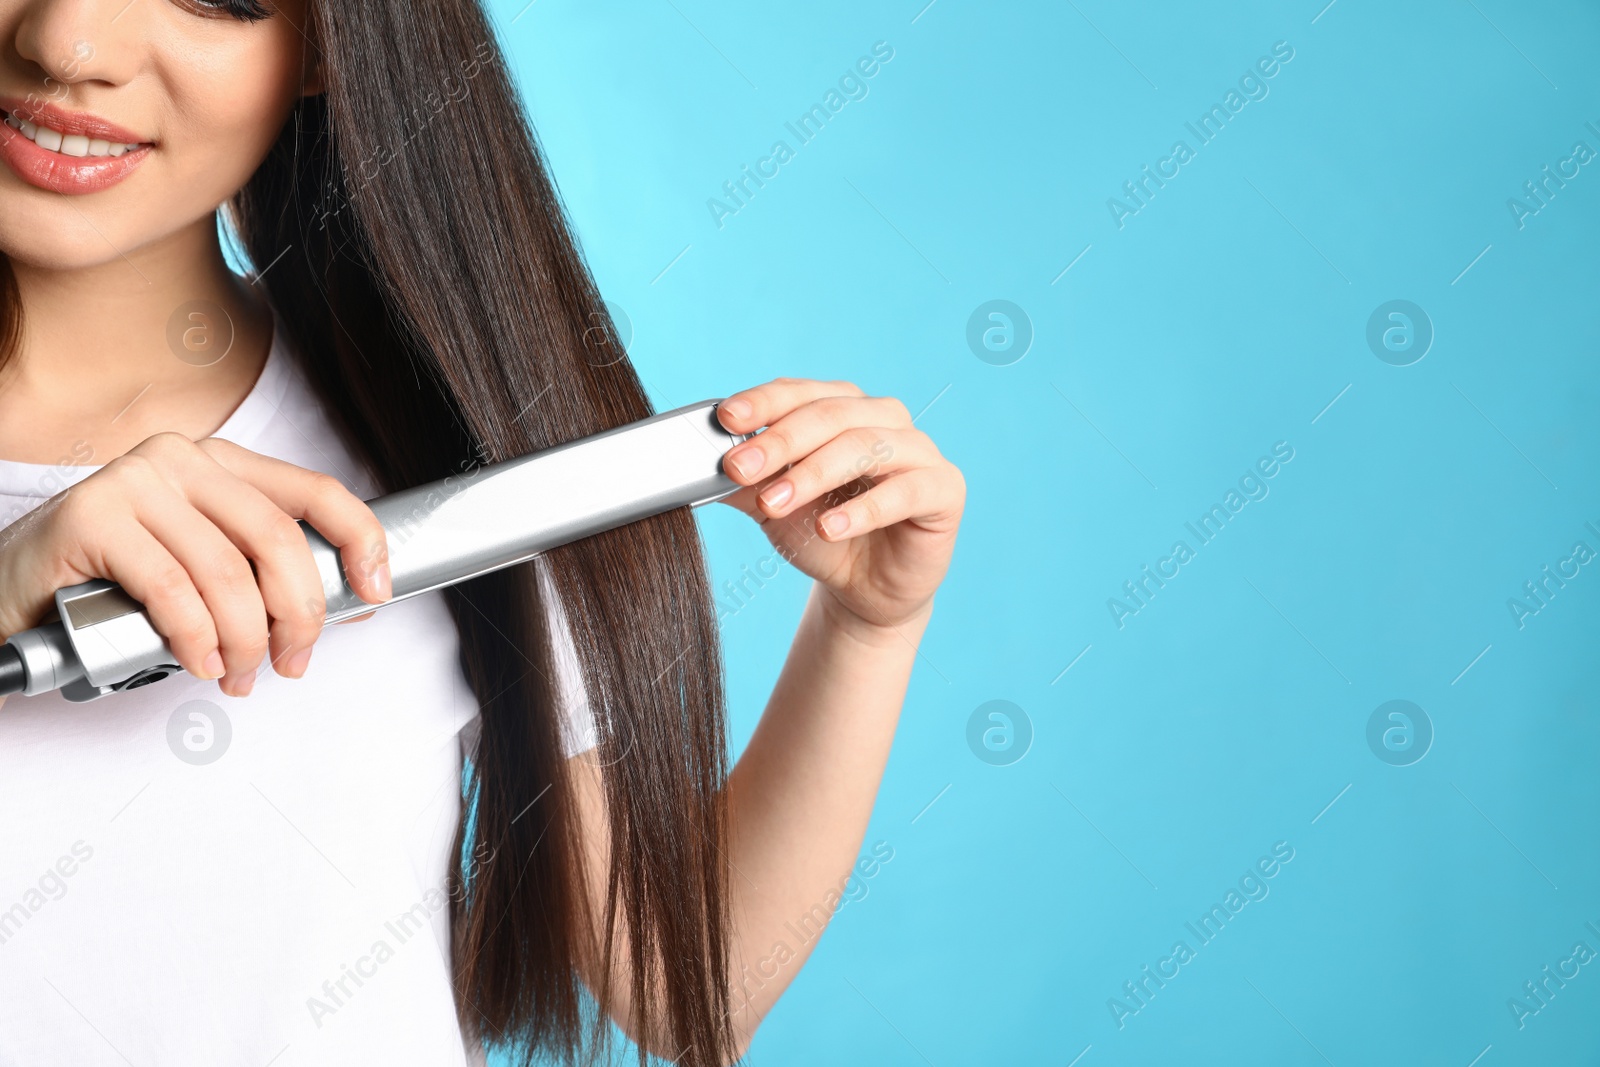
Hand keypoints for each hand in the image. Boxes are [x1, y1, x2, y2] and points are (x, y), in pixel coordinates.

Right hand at [0, 433, 390, 695]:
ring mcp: (137, 482)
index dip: (360, 542)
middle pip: (279, 540)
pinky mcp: (94, 518)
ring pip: (228, 573)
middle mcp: (184, 460)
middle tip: (291, 661)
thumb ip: (269, 578)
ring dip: (246, 640)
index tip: (377, 591)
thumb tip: (351, 604)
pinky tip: (200, 661)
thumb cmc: (115, 581)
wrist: (14, 590)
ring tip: (239, 675)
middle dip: (298, 615)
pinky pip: (173, 590)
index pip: (316, 491)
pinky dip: (197, 638)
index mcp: (222, 464)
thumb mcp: (206, 570)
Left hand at [716, 379, 964, 634]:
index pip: (801, 392)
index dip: (763, 403)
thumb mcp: (772, 505)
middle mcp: (884, 418)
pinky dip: (863, 509)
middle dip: (780, 442)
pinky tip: (829, 528)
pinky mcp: (944, 490)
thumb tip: (696, 463)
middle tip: (738, 470)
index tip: (726, 421)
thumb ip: (742, 480)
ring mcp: (919, 451)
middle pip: (831, 415)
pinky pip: (904, 491)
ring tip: (775, 505)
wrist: (864, 589)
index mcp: (843, 407)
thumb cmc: (821, 533)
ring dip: (814, 474)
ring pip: (865, 446)